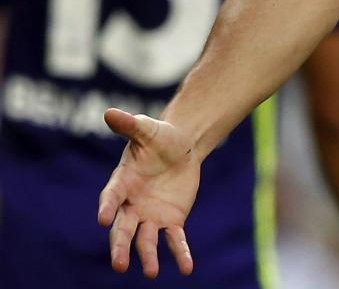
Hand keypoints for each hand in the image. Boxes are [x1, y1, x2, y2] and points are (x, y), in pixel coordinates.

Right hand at [97, 108, 201, 276]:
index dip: (107, 207)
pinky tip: (187, 268)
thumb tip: (110, 113)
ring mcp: (150, 216)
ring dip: (148, 257)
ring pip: (146, 240)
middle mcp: (131, 205)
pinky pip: (175, 240)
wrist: (181, 147)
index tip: (104, 218)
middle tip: (119, 265)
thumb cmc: (158, 137)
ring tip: (151, 273)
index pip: (111, 197)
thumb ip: (130, 125)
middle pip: (123, 229)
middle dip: (120, 247)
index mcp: (122, 183)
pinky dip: (180, 253)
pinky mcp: (172, 220)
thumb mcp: (147, 129)